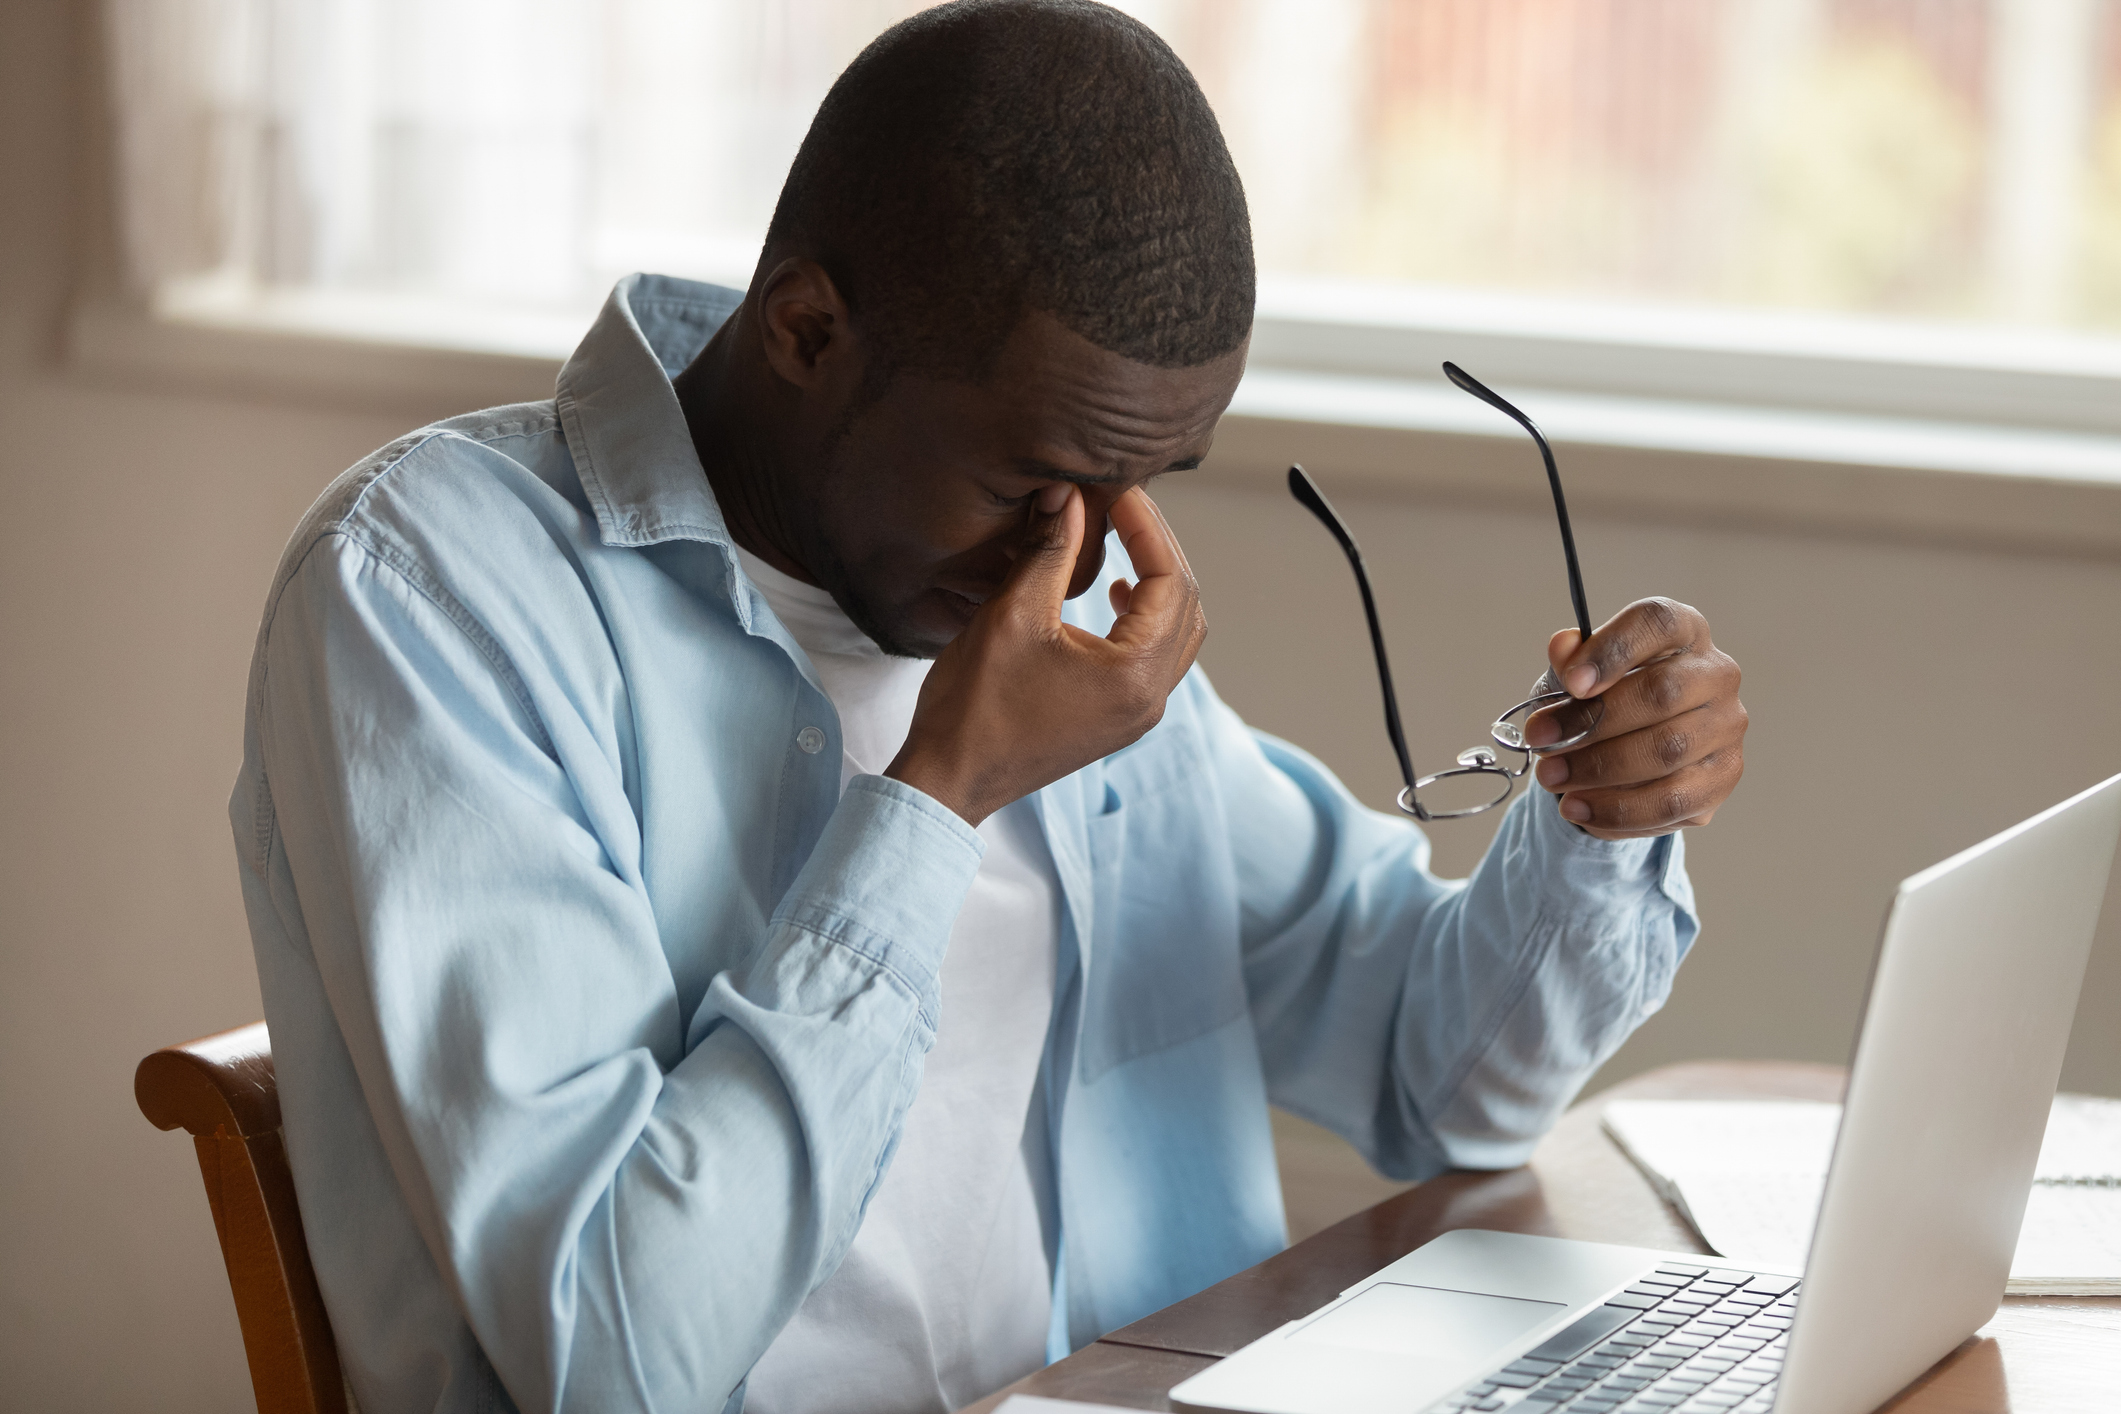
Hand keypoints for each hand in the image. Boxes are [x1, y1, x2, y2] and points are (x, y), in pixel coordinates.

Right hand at [886, 485, 1207, 825]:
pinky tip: (1112, 595)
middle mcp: (1150, 699)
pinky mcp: (1117, 720)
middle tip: (1122, 506)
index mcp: (1135, 674)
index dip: (1147, 525)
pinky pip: (1154, 657)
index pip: (1169, 579)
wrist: (950, 780)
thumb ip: (1050, 551)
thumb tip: (1069, 496)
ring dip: (1156, 583)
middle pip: (1184, 604)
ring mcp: (1137, 714)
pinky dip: (1144, 617)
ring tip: (1123, 542)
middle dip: (1157, 548)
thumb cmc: (974, 706)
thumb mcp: (1011, 615)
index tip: (1117, 489)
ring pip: (1176, 631)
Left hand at [1522, 597, 1745, 839]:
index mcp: (1682, 631)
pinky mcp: (1721, 778)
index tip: (1571, 683)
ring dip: (1598, 769)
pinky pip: (1671, 801)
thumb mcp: (1575, 675)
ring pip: (1666, 752)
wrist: (1625, 752)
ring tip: (1551, 778)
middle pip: (1661, 693)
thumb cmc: (1602, 700)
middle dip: (1591, 722)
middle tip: (1541, 742)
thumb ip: (1568, 662)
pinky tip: (1577, 807)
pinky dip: (1617, 809)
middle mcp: (1716, 674)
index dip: (1613, 650)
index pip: (1657, 623)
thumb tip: (1562, 648)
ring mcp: (1726, 727)